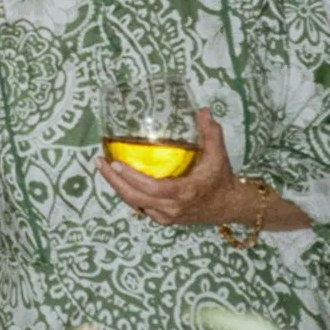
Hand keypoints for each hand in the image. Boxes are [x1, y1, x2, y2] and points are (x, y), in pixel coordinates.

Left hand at [99, 109, 302, 229]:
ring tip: (104, 167)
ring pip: (134, 204)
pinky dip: (128, 192)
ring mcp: (166, 216)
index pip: (152, 189)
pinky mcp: (163, 219)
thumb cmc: (221, 179)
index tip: (115, 163)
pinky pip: (140, 206)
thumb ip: (210, 132)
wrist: (229, 206)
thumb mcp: (219, 154)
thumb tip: (203, 110)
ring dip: (117, 187)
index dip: (132, 178)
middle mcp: (171, 208)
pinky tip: (118, 177)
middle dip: (114, 181)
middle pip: (134, 198)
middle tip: (99, 162)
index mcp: (184, 193)